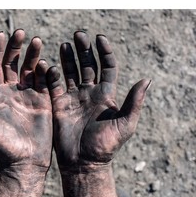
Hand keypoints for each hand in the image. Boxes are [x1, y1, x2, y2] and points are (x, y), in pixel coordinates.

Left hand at [0, 29, 51, 196]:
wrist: (25, 161)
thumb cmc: (3, 146)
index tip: (2, 35)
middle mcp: (11, 92)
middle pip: (12, 64)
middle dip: (16, 48)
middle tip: (21, 33)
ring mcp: (28, 95)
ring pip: (30, 69)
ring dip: (33, 55)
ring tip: (37, 41)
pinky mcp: (43, 101)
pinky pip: (44, 82)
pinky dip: (46, 71)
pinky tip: (46, 64)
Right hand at [45, 31, 150, 196]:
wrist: (83, 162)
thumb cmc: (105, 146)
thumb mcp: (125, 124)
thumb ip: (134, 102)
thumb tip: (147, 80)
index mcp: (105, 95)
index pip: (107, 67)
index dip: (104, 52)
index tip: (99, 38)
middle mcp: (89, 93)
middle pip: (87, 65)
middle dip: (83, 50)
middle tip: (78, 35)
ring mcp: (73, 98)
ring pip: (70, 72)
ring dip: (67, 58)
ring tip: (65, 44)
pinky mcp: (59, 105)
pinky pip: (54, 86)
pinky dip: (51, 75)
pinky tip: (49, 65)